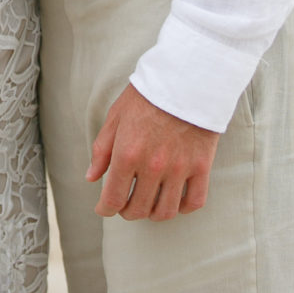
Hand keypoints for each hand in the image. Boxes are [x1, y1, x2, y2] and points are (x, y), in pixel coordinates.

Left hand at [87, 84, 218, 220]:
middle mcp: (153, 167)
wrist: (186, 78)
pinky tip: (175, 200)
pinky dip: (183, 208)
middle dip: (126, 212)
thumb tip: (92, 178)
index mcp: (127, 155)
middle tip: (125, 205)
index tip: (104, 208)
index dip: (105, 209)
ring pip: (165, 211)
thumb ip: (102, 150)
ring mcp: (179, 169)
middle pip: (137, 210)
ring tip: (148, 204)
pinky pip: (194, 202)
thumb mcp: (116, 117)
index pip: (113, 199)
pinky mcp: (201, 166)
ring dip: (152, 213)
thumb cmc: (147, 95)